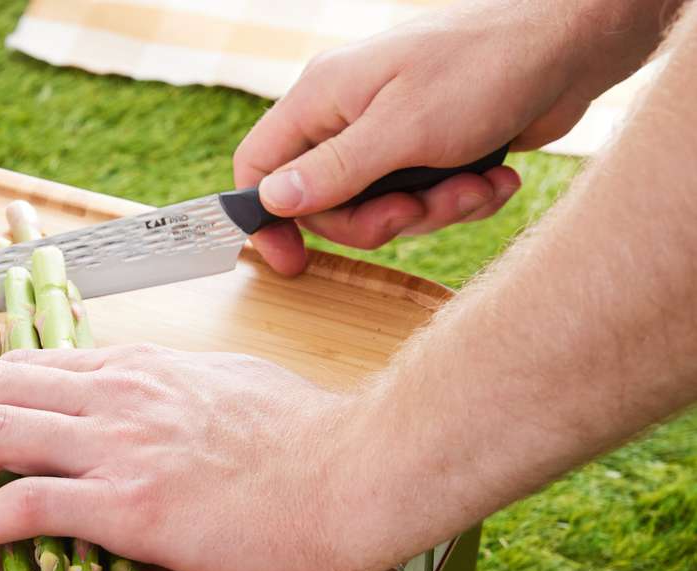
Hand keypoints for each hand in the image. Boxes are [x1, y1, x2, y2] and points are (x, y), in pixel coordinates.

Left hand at [0, 345, 377, 570]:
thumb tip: (150, 404)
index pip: (30, 363)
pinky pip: (26, 506)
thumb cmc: (313, 439)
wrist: (362, 471)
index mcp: (140, 366)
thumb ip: (175, 392)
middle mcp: (119, 392)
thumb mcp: (231, 387)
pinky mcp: (132, 505)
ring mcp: (122, 445)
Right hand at [235, 0, 661, 274]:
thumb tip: (272, 202)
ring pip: (380, 208)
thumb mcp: (403, 130)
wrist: (574, 44)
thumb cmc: (486, 69)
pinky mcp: (431, 148)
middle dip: (377, 220)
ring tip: (474, 186)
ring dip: (432, 212)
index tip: (293, 262)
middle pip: (326, 203)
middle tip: (414, 210)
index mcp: (322, 98)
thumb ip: (333, 171)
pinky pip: (424, 200)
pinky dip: (460, 200)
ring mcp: (390, 132)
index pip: (260, 166)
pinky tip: (495, 178)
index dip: (268, 219)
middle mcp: (347, 115)